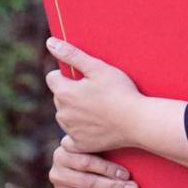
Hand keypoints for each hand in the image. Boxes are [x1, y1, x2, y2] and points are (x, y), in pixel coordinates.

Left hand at [44, 37, 142, 152]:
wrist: (138, 122)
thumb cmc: (120, 92)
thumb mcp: (97, 67)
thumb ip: (71, 54)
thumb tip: (50, 43)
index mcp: (64, 93)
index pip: (52, 78)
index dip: (67, 75)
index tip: (85, 78)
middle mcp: (62, 114)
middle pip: (59, 97)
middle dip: (71, 93)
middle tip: (95, 93)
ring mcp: (71, 131)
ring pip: (66, 116)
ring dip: (75, 111)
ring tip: (98, 109)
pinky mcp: (80, 145)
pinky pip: (71, 137)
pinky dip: (79, 131)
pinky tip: (94, 126)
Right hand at [49, 134, 138, 187]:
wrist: (77, 163)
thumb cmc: (92, 150)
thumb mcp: (91, 144)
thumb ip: (100, 144)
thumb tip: (124, 146)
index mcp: (62, 154)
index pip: (86, 163)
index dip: (107, 169)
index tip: (126, 174)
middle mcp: (57, 173)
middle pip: (88, 183)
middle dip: (113, 187)